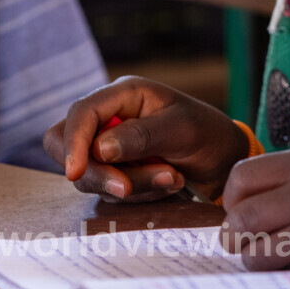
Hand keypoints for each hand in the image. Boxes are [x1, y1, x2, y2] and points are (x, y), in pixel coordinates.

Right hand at [42, 77, 249, 202]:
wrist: (223, 161)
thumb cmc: (206, 132)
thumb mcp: (181, 129)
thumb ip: (141, 136)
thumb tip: (98, 150)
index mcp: (123, 94)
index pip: (81, 113)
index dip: (73, 142)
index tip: (76, 173)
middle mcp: (109, 118)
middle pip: (66, 145)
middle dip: (95, 172)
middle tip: (127, 189)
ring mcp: (109, 146)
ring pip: (90, 174)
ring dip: (131, 185)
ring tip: (172, 178)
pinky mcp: (115, 171)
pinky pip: (109, 191)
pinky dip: (139, 194)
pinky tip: (168, 183)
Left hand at [221, 148, 289, 270]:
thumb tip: (255, 208)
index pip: (241, 179)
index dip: (235, 203)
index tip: (246, 216)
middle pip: (240, 220)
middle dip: (239, 241)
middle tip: (255, 248)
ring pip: (257, 257)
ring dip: (263, 267)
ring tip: (286, 264)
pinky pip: (289, 279)